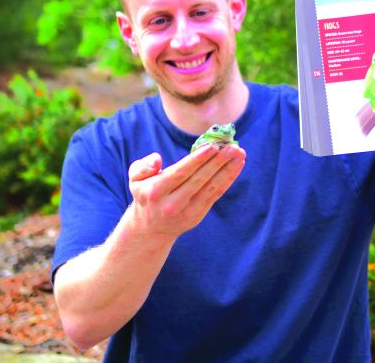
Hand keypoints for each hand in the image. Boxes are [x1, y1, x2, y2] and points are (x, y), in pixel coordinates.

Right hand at [126, 145, 245, 239]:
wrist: (151, 229)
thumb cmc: (146, 194)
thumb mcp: (135, 180)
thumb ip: (142, 167)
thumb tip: (156, 159)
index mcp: (156, 192)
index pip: (180, 173)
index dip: (197, 160)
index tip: (212, 146)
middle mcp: (173, 203)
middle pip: (199, 179)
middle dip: (218, 162)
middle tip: (232, 147)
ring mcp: (188, 211)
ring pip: (211, 187)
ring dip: (228, 169)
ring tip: (240, 154)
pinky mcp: (199, 214)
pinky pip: (216, 194)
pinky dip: (228, 179)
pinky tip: (237, 165)